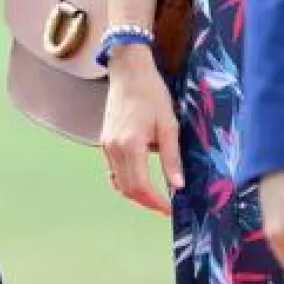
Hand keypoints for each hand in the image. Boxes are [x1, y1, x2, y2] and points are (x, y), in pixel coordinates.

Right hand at [101, 47, 183, 215]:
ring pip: (118, 182)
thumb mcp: (168, 125)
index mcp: (130, 145)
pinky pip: (113, 170)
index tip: (169, 210)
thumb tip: (177, 186)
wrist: (129, 73)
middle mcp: (114, 149)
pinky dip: (125, 181)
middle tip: (164, 207)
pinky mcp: (105, 142)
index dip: (155, 202)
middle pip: (126, 189)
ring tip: (154, 197)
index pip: (140, 186)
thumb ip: (171, 157)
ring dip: (135, 194)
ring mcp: (106, 146)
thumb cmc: (152, 94)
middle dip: (146, 202)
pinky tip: (139, 180)